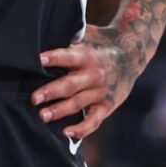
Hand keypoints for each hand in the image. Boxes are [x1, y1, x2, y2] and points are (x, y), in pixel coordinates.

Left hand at [34, 26, 136, 140]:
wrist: (132, 55)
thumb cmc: (100, 43)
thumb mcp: (87, 36)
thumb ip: (69, 38)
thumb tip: (43, 33)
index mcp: (87, 55)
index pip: (68, 56)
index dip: (53, 58)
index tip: (38, 60)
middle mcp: (94, 74)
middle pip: (70, 84)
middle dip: (51, 91)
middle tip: (34, 98)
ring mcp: (100, 92)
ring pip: (78, 103)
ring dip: (60, 110)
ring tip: (42, 116)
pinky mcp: (107, 106)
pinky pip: (94, 120)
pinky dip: (82, 129)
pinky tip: (67, 133)